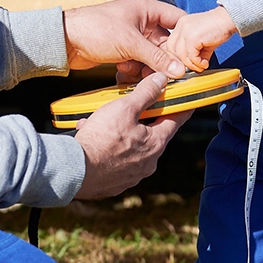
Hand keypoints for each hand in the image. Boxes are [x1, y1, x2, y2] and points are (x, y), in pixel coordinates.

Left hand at [64, 0, 185, 77]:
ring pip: (153, 56)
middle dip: (164, 59)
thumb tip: (179, 70)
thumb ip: (157, 57)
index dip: (187, 36)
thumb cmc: (95, 29)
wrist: (65, 41)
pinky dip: (134, 69)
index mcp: (147, 9)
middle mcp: (143, 21)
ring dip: (147, 66)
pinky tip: (122, 69)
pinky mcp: (124, 50)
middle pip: (166, 43)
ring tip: (134, 69)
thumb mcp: (131, 43)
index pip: (178, 20)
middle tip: (164, 72)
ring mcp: (133, 37)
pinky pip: (139, 62)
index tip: (194, 55)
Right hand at [74, 72, 191, 200]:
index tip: (186, 99)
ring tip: (103, 123)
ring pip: (133, 147)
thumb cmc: (102, 139)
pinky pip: (117, 160)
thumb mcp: (124, 108)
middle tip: (134, 106)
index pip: (176, 120)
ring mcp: (133, 175)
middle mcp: (149, 163)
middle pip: (153, 134)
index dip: (181, 106)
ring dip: (122, 133)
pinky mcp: (116, 183)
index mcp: (156, 143)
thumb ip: (145, 93)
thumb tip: (161, 79)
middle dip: (143, 119)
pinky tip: (94, 139)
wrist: (76, 171)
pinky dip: (110, 149)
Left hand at [166, 6, 238, 72]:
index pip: (171, 44)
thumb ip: (197, 53)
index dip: (177, 57)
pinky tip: (205, 63)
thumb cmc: (219, 27)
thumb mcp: (204, 42)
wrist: (228, 19)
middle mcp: (181, 26)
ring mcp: (185, 30)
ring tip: (201, 65)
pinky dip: (198, 62)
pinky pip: (191, 55)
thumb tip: (197, 66)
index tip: (187, 64)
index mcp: (181, 25)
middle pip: (171, 49)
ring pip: (180, 54)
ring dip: (191, 64)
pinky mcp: (193, 36)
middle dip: (181, 61)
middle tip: (194, 67)